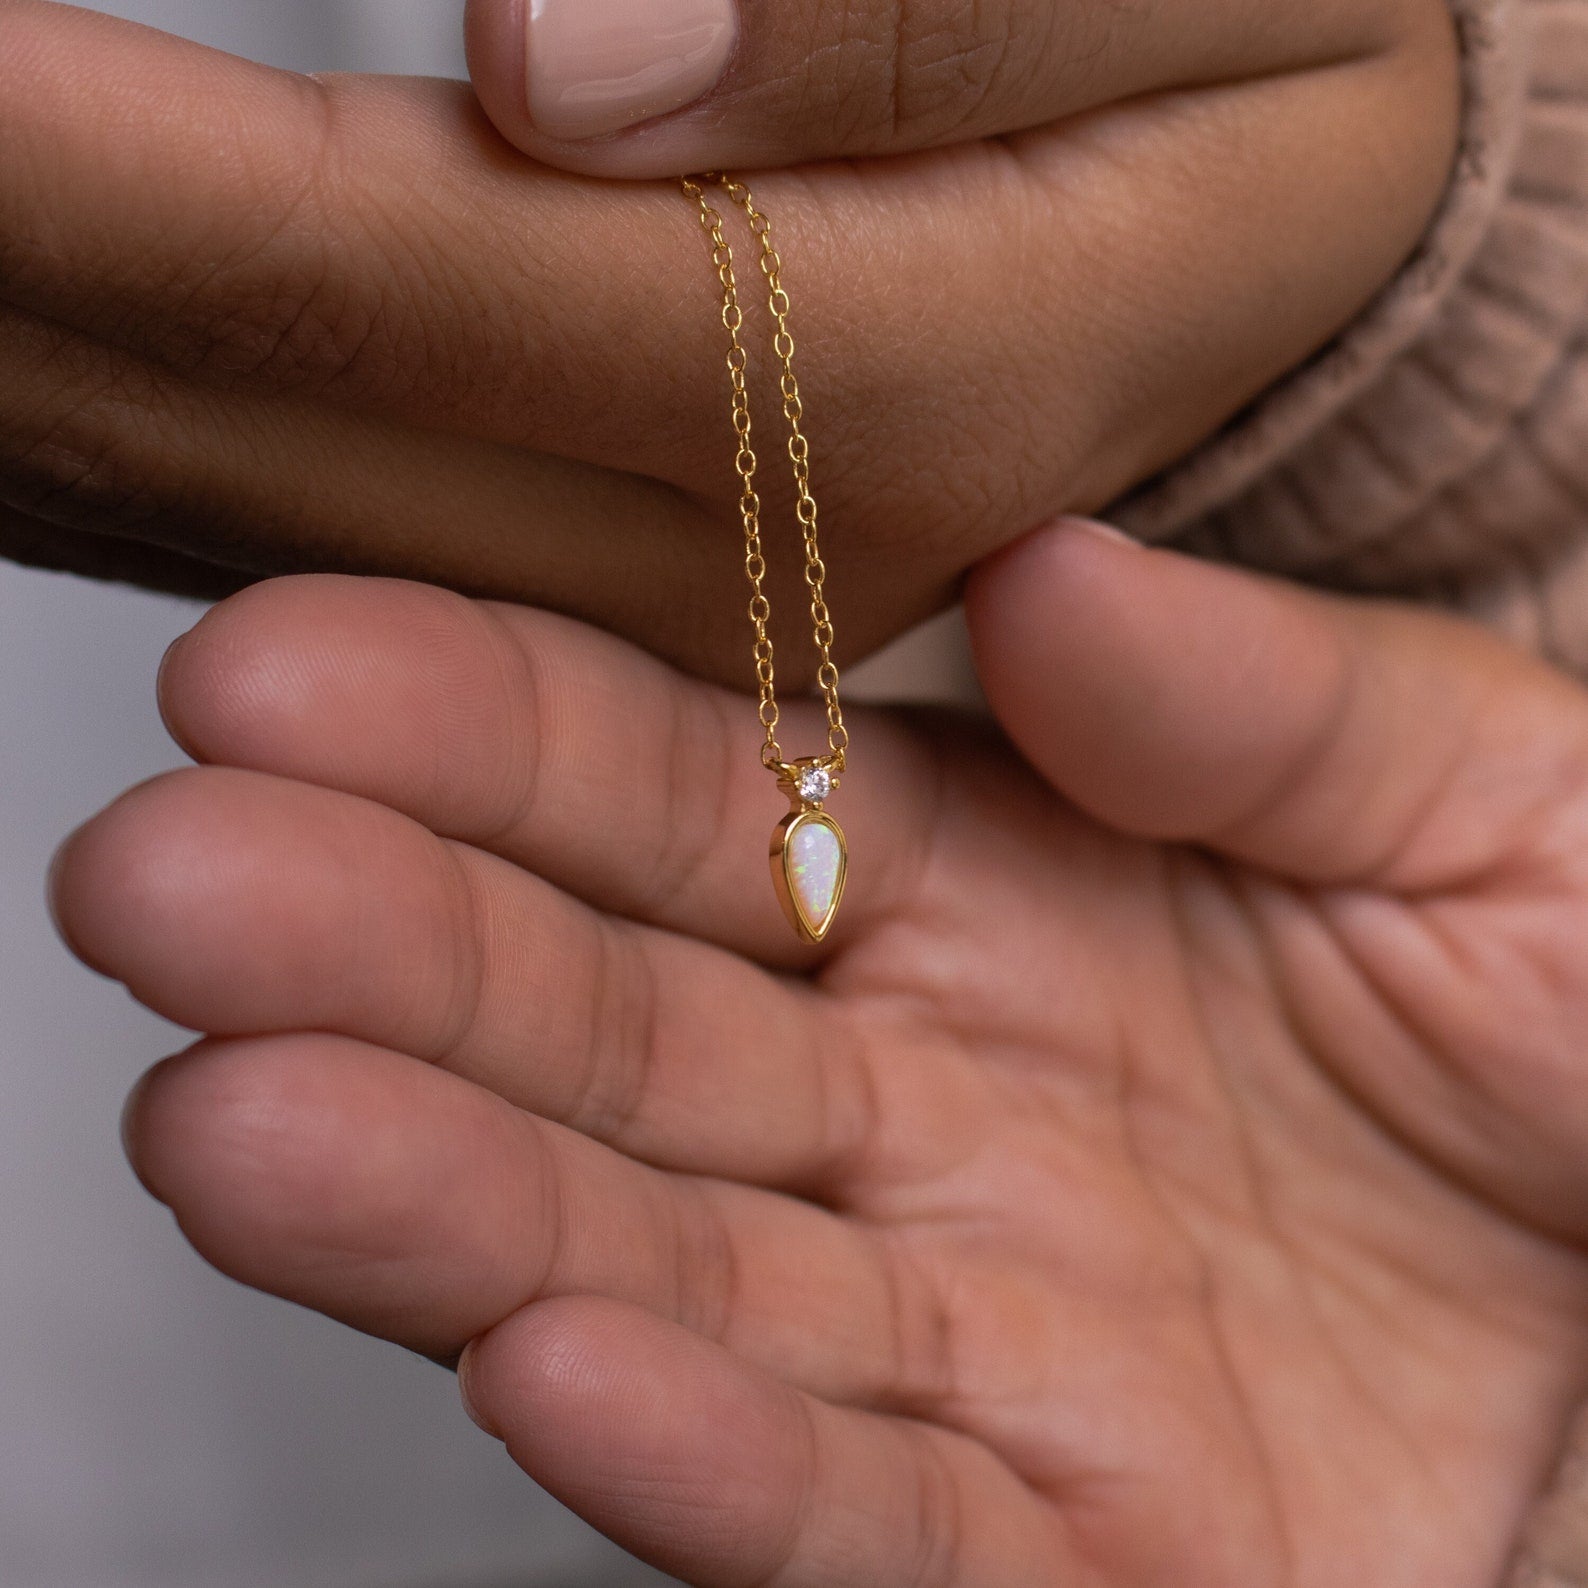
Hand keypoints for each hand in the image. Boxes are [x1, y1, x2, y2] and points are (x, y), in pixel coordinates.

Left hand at [1, 0, 1456, 681]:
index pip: (416, 285)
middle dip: (25, 304)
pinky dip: (127, 435)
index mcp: (905, 398)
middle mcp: (745, 561)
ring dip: (31, 396)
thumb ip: (939, 8)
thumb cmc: (1268, 101)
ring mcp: (657, 599)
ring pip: (264, 522)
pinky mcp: (612, 587)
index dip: (111, 183)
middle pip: (284, 448)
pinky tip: (29, 354)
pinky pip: (321, 523)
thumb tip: (563, 45)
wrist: (1274, 260)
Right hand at [52, 523, 1587, 1583]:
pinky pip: (856, 1510)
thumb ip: (1265, 702)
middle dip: (380, 955)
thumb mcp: (1492, 799)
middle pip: (614, 1024)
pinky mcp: (1068, 1563)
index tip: (284, 671)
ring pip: (666, 1263)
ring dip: (449, 1204)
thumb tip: (1048, 587)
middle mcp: (925, 1106)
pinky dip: (693, 1447)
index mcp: (995, 894)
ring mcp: (976, 1340)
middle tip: (161, 880)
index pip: (692, 799)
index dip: (487, 735)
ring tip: (238, 1121)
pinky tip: (539, 1357)